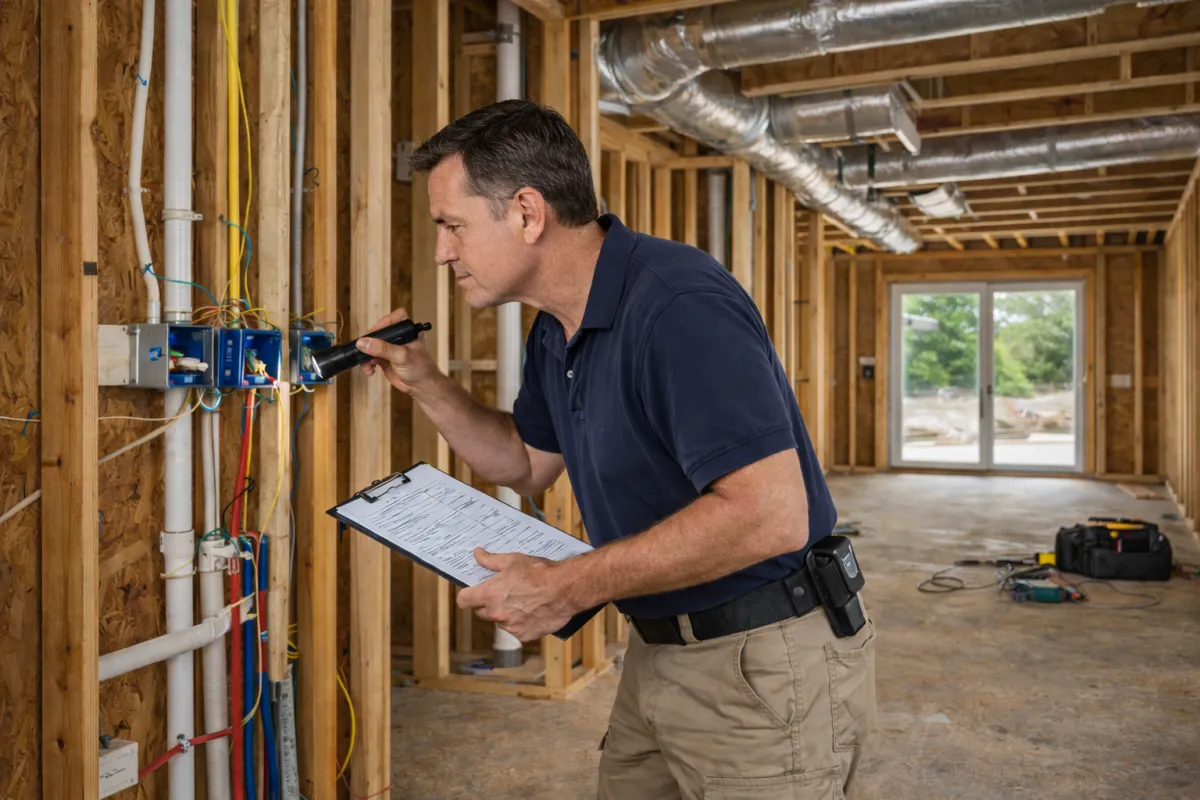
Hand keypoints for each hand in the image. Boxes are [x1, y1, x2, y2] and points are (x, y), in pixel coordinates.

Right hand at [356, 308, 439, 392]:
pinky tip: (369, 370)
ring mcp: (391, 348)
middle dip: (370, 341)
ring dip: (366, 355)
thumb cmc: (421, 369)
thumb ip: (383, 349)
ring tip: (367, 364)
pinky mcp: (385, 359)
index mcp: (408, 331)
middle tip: (365, 349)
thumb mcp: (401, 356)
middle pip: (380, 331)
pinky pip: (371, 357)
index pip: (396, 317)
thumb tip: (364, 342)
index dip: (385, 321)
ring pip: (373, 345)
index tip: (377, 331)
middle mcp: (399, 337)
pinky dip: (367, 363)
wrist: (422, 387)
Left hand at [456, 549, 577, 640]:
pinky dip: (521, 623)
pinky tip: (533, 611)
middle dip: (488, 603)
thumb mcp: (513, 560)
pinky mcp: (524, 635)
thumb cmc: (539, 572)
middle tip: (504, 592)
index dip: (466, 595)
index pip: (463, 600)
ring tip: (523, 601)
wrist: (565, 589)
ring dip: (505, 614)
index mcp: (489, 595)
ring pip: (500, 621)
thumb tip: (477, 554)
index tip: (471, 592)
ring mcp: (510, 627)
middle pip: (481, 612)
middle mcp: (496, 614)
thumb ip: (490, 561)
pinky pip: (516, 630)